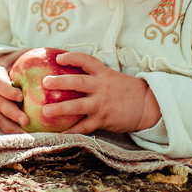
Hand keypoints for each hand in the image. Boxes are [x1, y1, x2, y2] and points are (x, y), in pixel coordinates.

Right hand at [0, 52, 26, 132]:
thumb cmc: (3, 67)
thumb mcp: (11, 58)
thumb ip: (28, 56)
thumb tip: (55, 53)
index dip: (7, 90)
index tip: (20, 96)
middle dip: (11, 113)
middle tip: (26, 120)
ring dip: (10, 127)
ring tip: (25, 135)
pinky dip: (8, 132)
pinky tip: (22, 138)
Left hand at [40, 52, 160, 134]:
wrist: (146, 105)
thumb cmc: (126, 90)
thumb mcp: (112, 77)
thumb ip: (95, 76)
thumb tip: (70, 74)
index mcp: (103, 74)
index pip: (86, 61)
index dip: (72, 58)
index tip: (58, 58)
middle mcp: (101, 87)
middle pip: (78, 82)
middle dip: (60, 82)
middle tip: (45, 83)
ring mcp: (102, 104)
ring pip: (77, 106)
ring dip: (60, 109)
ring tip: (45, 111)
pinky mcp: (103, 120)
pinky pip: (84, 127)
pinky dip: (71, 131)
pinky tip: (59, 133)